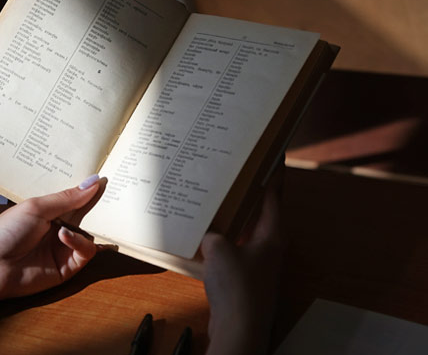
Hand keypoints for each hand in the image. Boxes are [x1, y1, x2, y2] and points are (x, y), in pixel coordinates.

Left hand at [0, 175, 104, 302]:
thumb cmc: (4, 232)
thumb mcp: (37, 207)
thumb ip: (67, 198)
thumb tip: (94, 182)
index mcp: (51, 211)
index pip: (77, 198)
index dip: (91, 190)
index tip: (108, 178)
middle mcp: (60, 228)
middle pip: (88, 217)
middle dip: (99, 208)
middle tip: (114, 197)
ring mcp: (65, 248)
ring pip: (92, 235)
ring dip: (86, 228)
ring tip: (67, 225)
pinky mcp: (68, 267)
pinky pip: (86, 253)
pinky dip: (79, 243)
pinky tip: (63, 237)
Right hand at [201, 177, 282, 354]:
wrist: (239, 326)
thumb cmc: (237, 287)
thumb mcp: (219, 249)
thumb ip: (213, 234)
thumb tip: (208, 234)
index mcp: (273, 234)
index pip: (274, 194)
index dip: (272, 173)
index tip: (273, 155)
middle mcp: (270, 246)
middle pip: (261, 212)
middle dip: (248, 194)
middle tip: (235, 174)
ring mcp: (259, 262)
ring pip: (246, 231)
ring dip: (233, 219)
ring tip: (216, 202)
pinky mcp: (246, 277)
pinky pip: (235, 250)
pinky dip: (224, 241)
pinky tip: (207, 237)